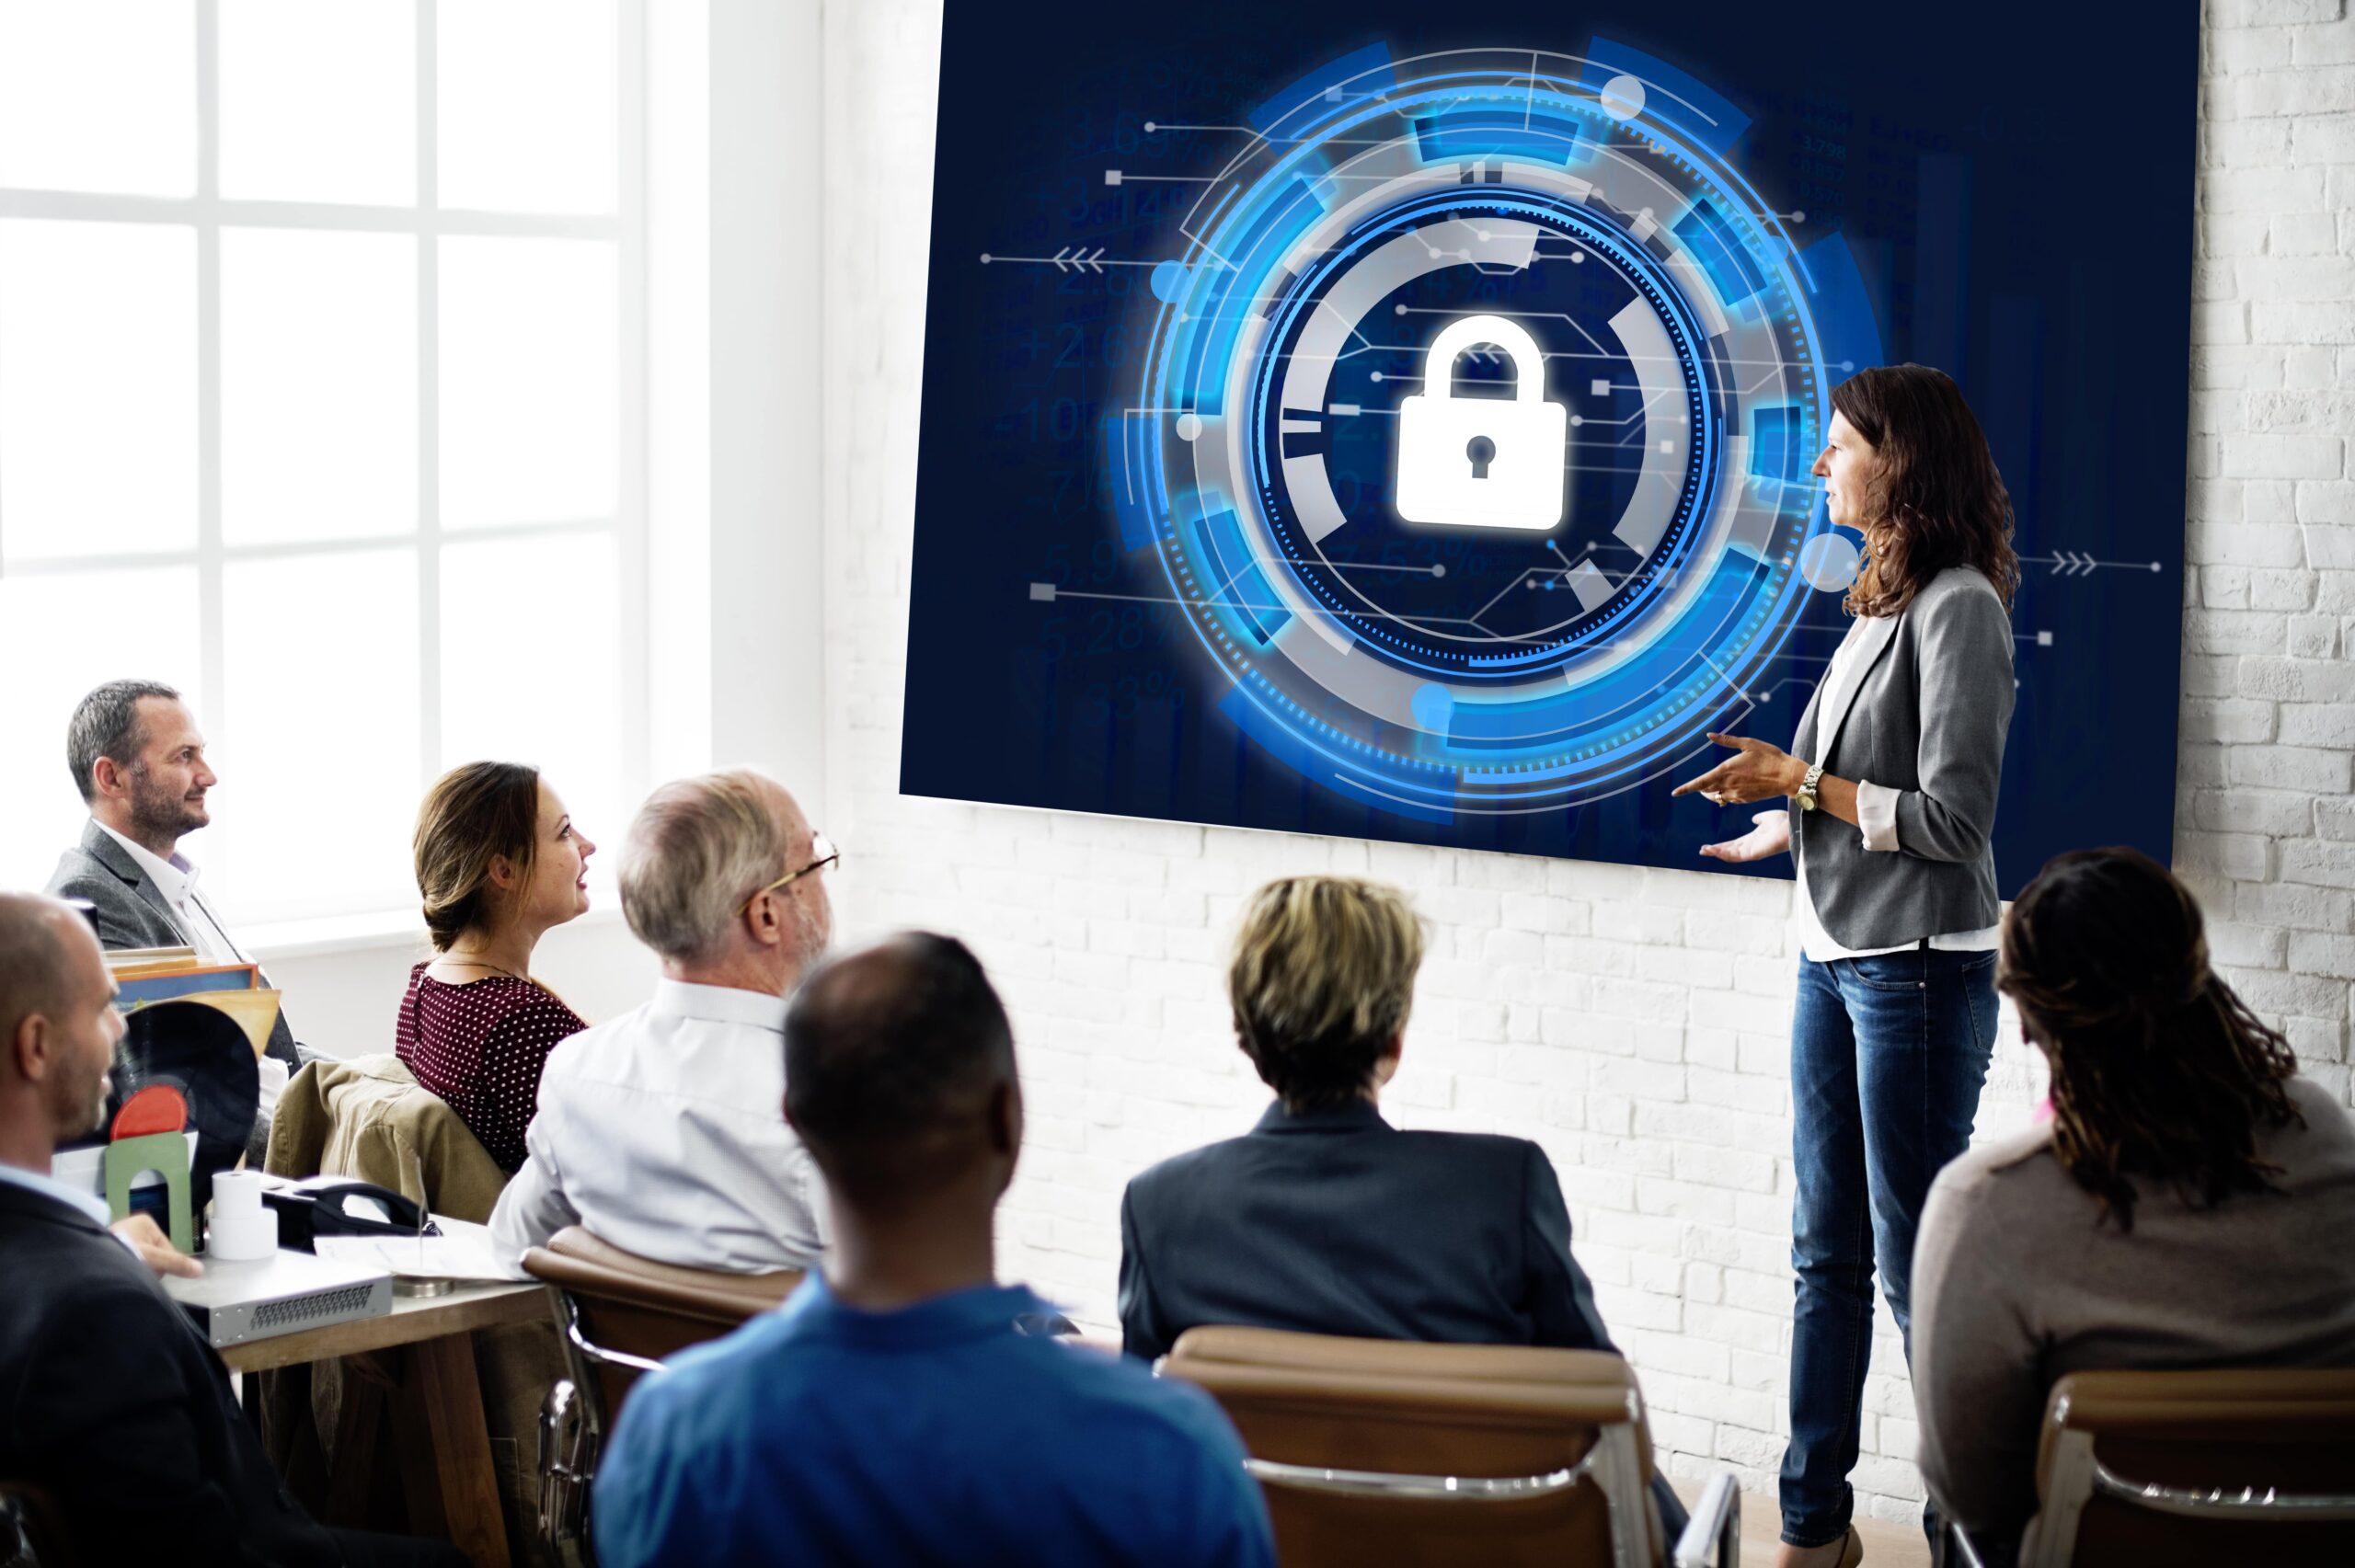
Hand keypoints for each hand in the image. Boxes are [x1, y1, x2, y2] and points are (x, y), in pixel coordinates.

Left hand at [111, 1213, 203, 1279]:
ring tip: (126, 1273)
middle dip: (149, 1267)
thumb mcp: (153, 1258)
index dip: (163, 1264)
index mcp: (146, 1222)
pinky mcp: (111, 1249)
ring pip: (143, 1260)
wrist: (89, 1262)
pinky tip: (121, 1274)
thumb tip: (200, 1270)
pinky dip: (127, 1269)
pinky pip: (129, 1262)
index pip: (167, 1248)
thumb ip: (176, 1263)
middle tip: (138, 1272)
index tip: (151, 1271)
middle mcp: (134, 1226)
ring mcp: (121, 1237)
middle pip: (155, 1255)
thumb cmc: (122, 1253)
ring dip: (138, 1269)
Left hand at [1672, 732, 1806, 807]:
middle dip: (1699, 789)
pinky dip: (1725, 794)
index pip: (1700, 783)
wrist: (1788, 777)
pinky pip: (1729, 799)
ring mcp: (1737, 795)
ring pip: (1716, 797)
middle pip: (1705, 791)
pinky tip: (1732, 787)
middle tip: (1695, 785)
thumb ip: (1727, 741)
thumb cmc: (1770, 757)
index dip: (1686, 788)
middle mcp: (1729, 785)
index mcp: (1726, 771)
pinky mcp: (1744, 800)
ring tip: (1712, 785)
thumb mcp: (1748, 744)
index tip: (1674, 793)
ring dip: (1711, 792)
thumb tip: (1709, 735)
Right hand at [1701, 810, 1791, 862]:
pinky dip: (1723, 854)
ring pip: (1730, 855)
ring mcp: (1751, 852)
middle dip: (1716, 851)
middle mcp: (1751, 847)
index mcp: (1752, 839)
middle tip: (1703, 850)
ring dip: (1716, 853)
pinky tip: (1714, 850)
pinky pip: (1735, 856)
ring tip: (1704, 850)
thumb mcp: (1767, 818)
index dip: (1721, 845)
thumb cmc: (1783, 823)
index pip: (1733, 844)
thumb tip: (1755, 819)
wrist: (1792, 826)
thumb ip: (1760, 819)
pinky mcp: (1753, 854)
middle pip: (1729, 851)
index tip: (1710, 845)